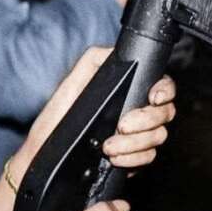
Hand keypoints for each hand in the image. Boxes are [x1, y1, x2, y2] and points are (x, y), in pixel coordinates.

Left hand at [12, 46, 175, 180]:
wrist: (46, 155)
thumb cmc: (56, 120)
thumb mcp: (72, 85)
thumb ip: (93, 62)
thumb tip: (115, 50)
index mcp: (127, 92)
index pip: (161, 85)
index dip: (164, 90)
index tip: (153, 97)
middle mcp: (137, 112)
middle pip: (165, 113)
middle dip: (146, 120)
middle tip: (122, 126)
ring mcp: (138, 136)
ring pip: (158, 137)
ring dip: (136, 144)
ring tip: (110, 147)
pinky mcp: (134, 158)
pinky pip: (148, 158)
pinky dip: (134, 160)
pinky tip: (116, 159)